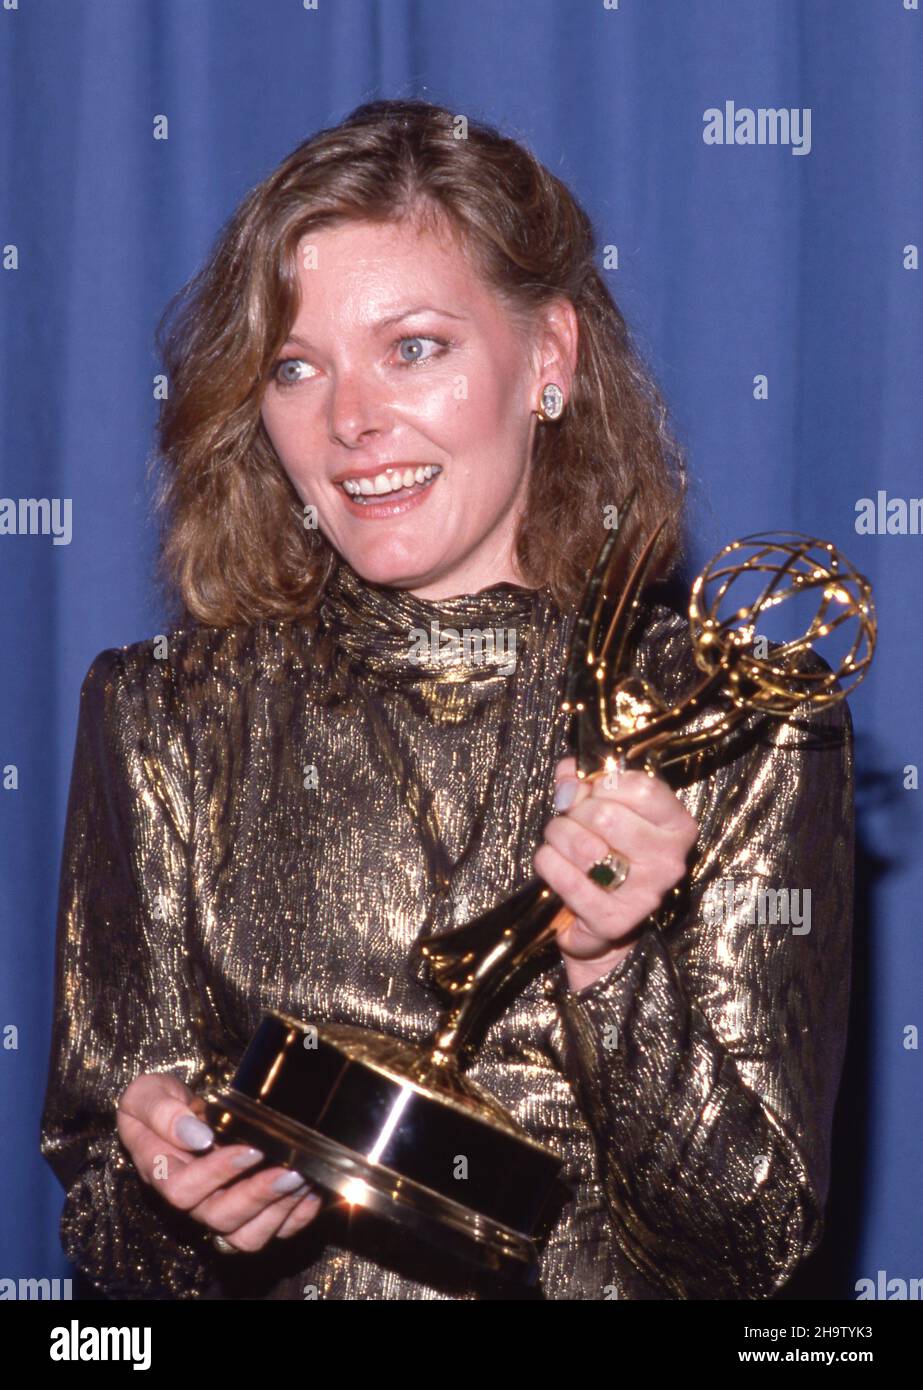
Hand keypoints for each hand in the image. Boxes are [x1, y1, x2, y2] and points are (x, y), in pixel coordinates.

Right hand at [116, 1072, 321, 1251]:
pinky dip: (295, 1218)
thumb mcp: (146, 1094)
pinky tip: (312, 1192)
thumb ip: (160, 1111)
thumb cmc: (159, 1103)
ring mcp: (219, 1209)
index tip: (249, 1148)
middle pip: (220, 1218)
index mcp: (162, 1173)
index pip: (183, 1189)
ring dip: (279, 1211)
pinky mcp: (246, 1212)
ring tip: (302, 1178)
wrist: (174, 1112)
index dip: (217, 1174)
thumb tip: (196, 1134)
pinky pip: (271, 1231)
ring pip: (246, 1235)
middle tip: (288, 1170)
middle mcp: (192, 1200)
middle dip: (258, 1196)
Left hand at [533, 756, 698, 990]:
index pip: (641, 788)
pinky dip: (549, 864)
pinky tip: (554, 864)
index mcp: (677, 825)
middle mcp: (668, 861)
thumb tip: (568, 778)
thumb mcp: (607, 806)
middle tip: (569, 820)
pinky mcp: (614, 921)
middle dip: (573, 812)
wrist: (603, 913)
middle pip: (605, 816)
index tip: (592, 792)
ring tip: (559, 840)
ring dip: (557, 836)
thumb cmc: (610, 848)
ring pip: (583, 847)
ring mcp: (644, 894)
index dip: (603, 784)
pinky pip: (566, 879)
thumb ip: (586, 782)